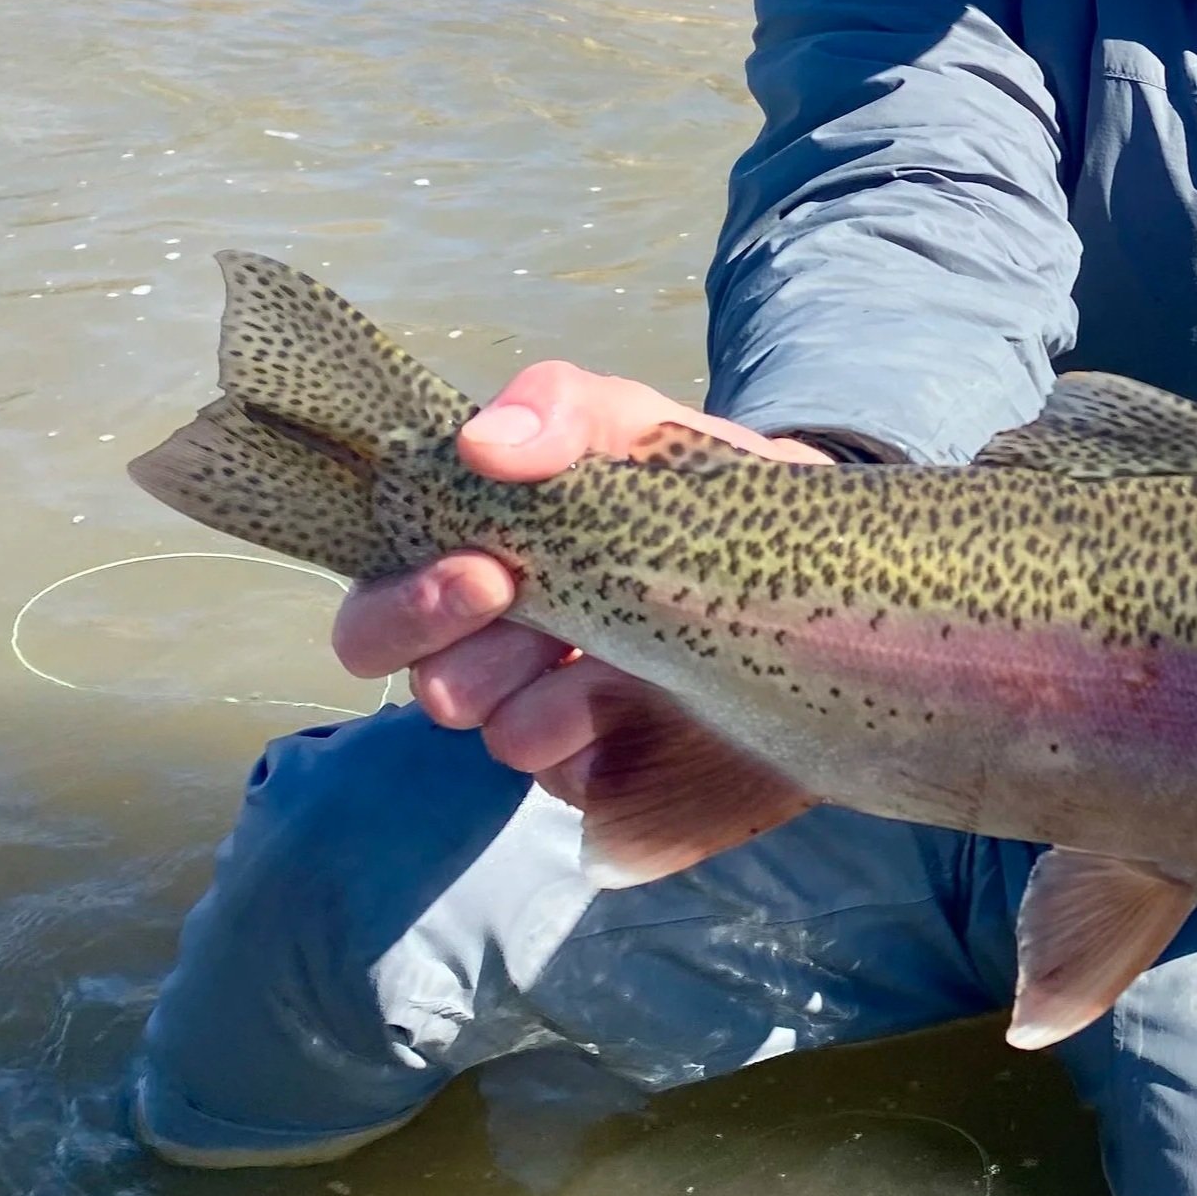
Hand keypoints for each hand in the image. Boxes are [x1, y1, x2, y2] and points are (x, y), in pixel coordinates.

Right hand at [331, 361, 830, 790]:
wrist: (818, 556)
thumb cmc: (703, 486)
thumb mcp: (639, 426)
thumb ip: (563, 410)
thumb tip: (482, 442)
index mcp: (481, 569)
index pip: (378, 608)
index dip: (404, 601)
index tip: (485, 570)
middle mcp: (504, 652)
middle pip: (421, 683)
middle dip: (454, 650)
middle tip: (518, 602)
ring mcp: (562, 718)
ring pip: (501, 737)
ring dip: (541, 701)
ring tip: (609, 662)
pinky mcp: (626, 773)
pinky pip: (584, 786)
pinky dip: (608, 748)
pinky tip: (648, 709)